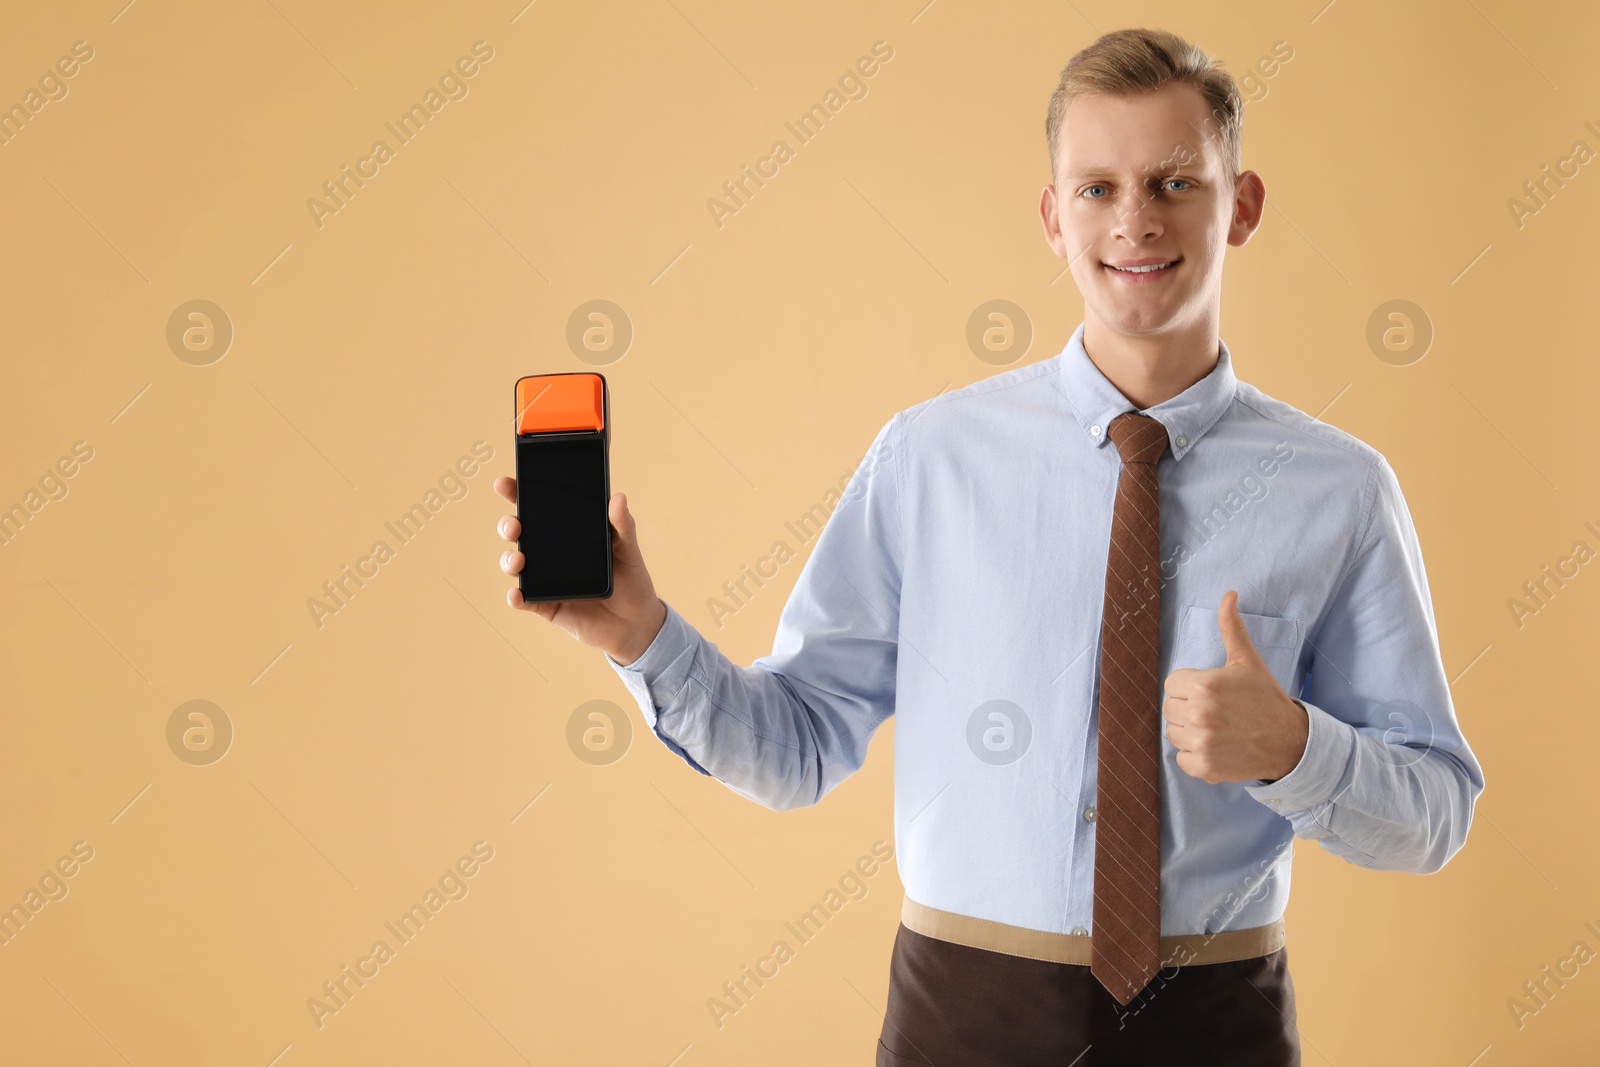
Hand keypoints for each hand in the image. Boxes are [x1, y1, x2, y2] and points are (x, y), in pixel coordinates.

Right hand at [494, 476, 667, 665]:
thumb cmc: (631, 580)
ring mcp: (544, 578)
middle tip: (515, 526)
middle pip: (519, 533)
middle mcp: (550, 552)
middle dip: (508, 525)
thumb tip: (618, 498)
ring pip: (515, 564)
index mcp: (567, 531)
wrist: (635, 623)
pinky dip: (516, 597)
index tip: (505, 484)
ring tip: (519, 560)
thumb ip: (623, 525)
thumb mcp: (629, 550)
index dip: (518, 493)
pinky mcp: (545, 605)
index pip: (538, 508)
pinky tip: (517, 595)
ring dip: (509, 559)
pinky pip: (524, 600)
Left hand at [1161, 590, 1307, 784]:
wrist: (1290, 741)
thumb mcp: (1247, 660)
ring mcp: (1202, 743)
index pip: (1171, 683)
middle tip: (1216, 710)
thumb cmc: (1265, 697)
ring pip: (1173, 733)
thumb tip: (1229, 594)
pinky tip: (1216, 746)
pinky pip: (1181, 759)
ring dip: (1190, 731)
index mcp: (1205, 685)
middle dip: (1188, 707)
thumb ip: (1231, 628)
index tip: (1211, 691)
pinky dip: (1194, 756)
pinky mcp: (1204, 768)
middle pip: (1169, 708)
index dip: (1189, 686)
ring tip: (1216, 727)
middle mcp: (1200, 715)